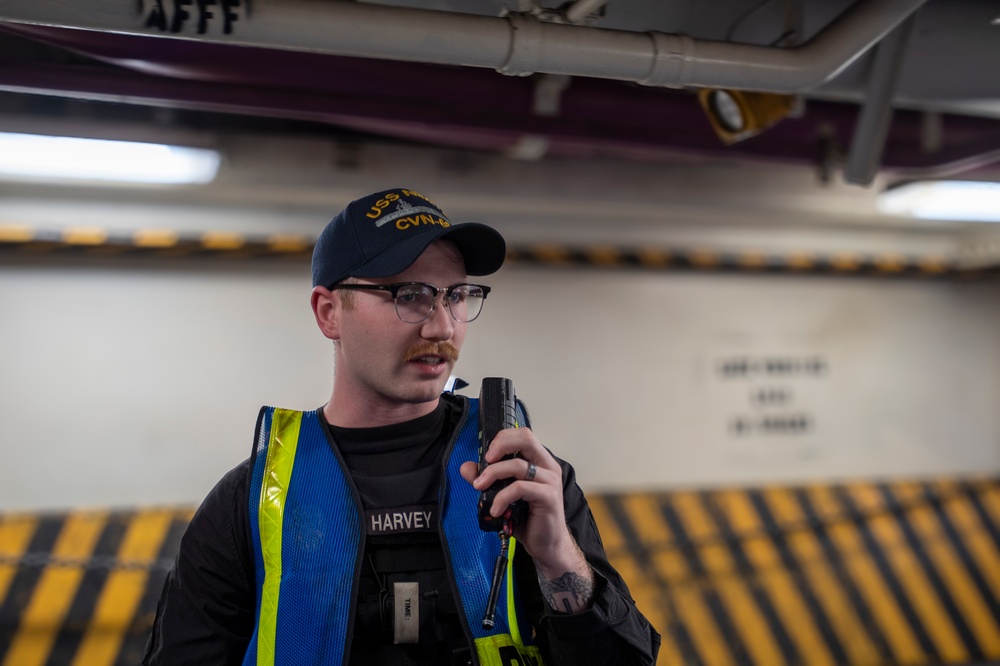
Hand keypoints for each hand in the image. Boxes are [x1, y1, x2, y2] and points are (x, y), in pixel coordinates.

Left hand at [459, 428, 594, 612]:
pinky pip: (519, 488)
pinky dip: (501, 497)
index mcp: (539, 461)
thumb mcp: (502, 495)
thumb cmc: (527, 518)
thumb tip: (466, 467)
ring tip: (480, 488)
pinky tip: (495, 510)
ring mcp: (550, 481)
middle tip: (486, 461)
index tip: (487, 454)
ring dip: (493, 474)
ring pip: (517, 465)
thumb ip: (487, 479)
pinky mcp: (548, 497)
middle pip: (526, 439)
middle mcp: (548, 466)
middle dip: (500, 445)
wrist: (546, 545)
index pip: (523, 434)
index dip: (503, 438)